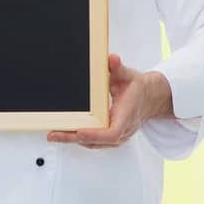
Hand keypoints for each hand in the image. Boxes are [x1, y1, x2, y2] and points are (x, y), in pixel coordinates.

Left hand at [47, 54, 174, 146]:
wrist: (149, 98)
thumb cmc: (138, 89)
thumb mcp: (129, 75)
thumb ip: (119, 68)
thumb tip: (111, 59)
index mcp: (127, 116)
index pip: (112, 133)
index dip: (95, 135)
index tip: (80, 132)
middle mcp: (123, 130)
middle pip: (97, 141)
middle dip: (74, 138)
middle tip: (54, 134)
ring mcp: (118, 137)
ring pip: (94, 144)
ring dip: (73, 140)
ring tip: (55, 135)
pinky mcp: (112, 138)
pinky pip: (94, 142)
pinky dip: (79, 139)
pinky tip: (65, 134)